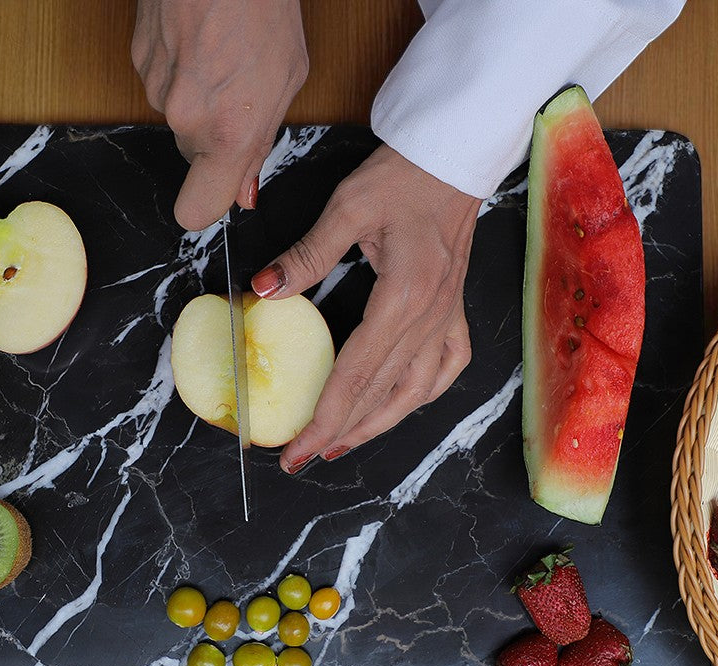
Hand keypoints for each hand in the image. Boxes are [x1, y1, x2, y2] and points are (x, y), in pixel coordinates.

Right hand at [131, 0, 307, 230]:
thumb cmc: (263, 4)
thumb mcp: (286, 82)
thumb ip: (260, 144)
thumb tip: (243, 193)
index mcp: (228, 132)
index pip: (198, 210)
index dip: (207, 205)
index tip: (218, 194)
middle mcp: (185, 118)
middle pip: (192, 158)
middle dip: (213, 137)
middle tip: (238, 93)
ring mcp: (156, 88)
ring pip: (177, 119)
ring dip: (198, 98)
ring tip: (222, 55)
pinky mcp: (138, 60)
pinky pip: (161, 85)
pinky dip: (179, 69)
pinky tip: (200, 39)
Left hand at [250, 144, 481, 473]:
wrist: (454, 154)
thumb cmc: (402, 175)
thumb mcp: (347, 208)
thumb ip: (306, 256)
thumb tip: (264, 292)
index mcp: (401, 298)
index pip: (354, 377)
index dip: (321, 420)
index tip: (294, 450)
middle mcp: (429, 317)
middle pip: (380, 395)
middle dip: (339, 434)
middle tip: (303, 458)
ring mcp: (446, 317)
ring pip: (416, 392)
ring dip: (378, 425)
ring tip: (343, 444)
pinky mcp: (454, 310)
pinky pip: (446, 368)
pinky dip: (423, 395)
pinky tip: (403, 406)